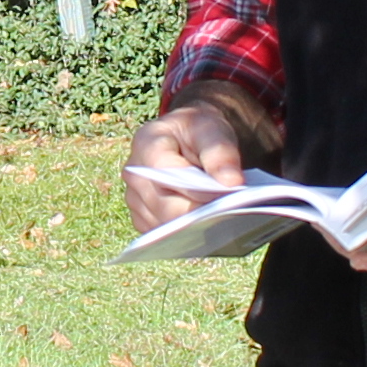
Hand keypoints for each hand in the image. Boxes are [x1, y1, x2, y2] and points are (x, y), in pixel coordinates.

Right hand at [122, 99, 252, 232]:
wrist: (188, 140)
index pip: (165, 171)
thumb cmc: (198, 133)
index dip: (193, 189)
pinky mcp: (142, 217)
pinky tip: (207, 230)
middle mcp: (134, 173)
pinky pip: (163, 236)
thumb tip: (232, 183)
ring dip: (193, 228)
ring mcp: (134, 197)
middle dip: (197, 214)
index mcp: (147, 142)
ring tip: (221, 224)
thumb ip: (220, 152)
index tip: (222, 199)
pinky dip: (185, 235)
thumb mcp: (213, 130)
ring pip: (164, 224)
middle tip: (229, 220)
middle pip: (163, 205)